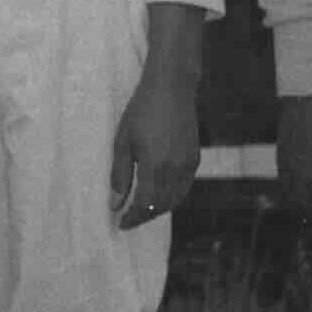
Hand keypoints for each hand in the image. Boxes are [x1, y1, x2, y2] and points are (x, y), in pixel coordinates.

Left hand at [106, 47, 204, 229]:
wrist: (171, 88)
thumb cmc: (141, 111)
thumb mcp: (122, 142)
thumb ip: (120, 175)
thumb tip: (115, 205)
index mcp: (155, 165)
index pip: (145, 204)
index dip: (133, 218)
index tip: (121, 223)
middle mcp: (175, 169)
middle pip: (161, 206)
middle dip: (144, 216)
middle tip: (128, 219)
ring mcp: (188, 165)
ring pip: (175, 199)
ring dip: (158, 209)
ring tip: (141, 209)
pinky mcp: (195, 159)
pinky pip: (184, 187)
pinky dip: (171, 197)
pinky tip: (158, 194)